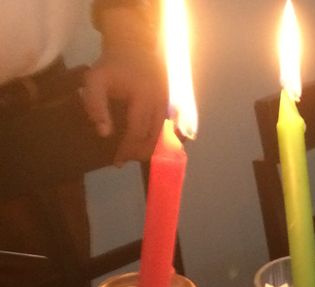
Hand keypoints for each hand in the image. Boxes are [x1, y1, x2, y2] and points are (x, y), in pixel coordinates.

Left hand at [81, 13, 167, 165]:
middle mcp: (160, 104)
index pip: (137, 132)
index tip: (117, 161)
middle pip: (152, 139)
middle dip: (137, 153)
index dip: (127, 149)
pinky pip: (164, 131)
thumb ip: (96, 105)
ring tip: (130, 154)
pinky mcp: (169, 108)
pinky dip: (152, 141)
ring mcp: (167, 106)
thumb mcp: (95, 80)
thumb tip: (104, 134)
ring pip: (160, 137)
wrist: (135, 48)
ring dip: (146, 149)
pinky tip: (141, 144)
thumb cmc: (112, 66)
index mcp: (144, 97)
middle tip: (122, 160)